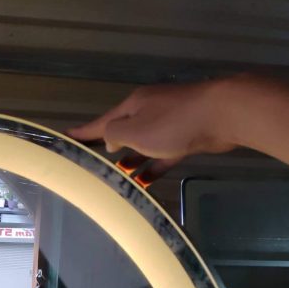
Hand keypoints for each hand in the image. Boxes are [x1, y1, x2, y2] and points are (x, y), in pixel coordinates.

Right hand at [68, 79, 236, 170]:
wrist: (221, 115)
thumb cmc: (173, 123)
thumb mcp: (135, 130)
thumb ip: (116, 134)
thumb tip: (110, 140)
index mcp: (133, 106)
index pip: (102, 122)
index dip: (84, 133)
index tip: (66, 138)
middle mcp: (149, 111)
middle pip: (123, 132)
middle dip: (109, 149)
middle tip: (94, 166)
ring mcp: (169, 123)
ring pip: (143, 145)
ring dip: (131, 162)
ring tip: (118, 179)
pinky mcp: (186, 136)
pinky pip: (162, 154)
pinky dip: (152, 167)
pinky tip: (144, 181)